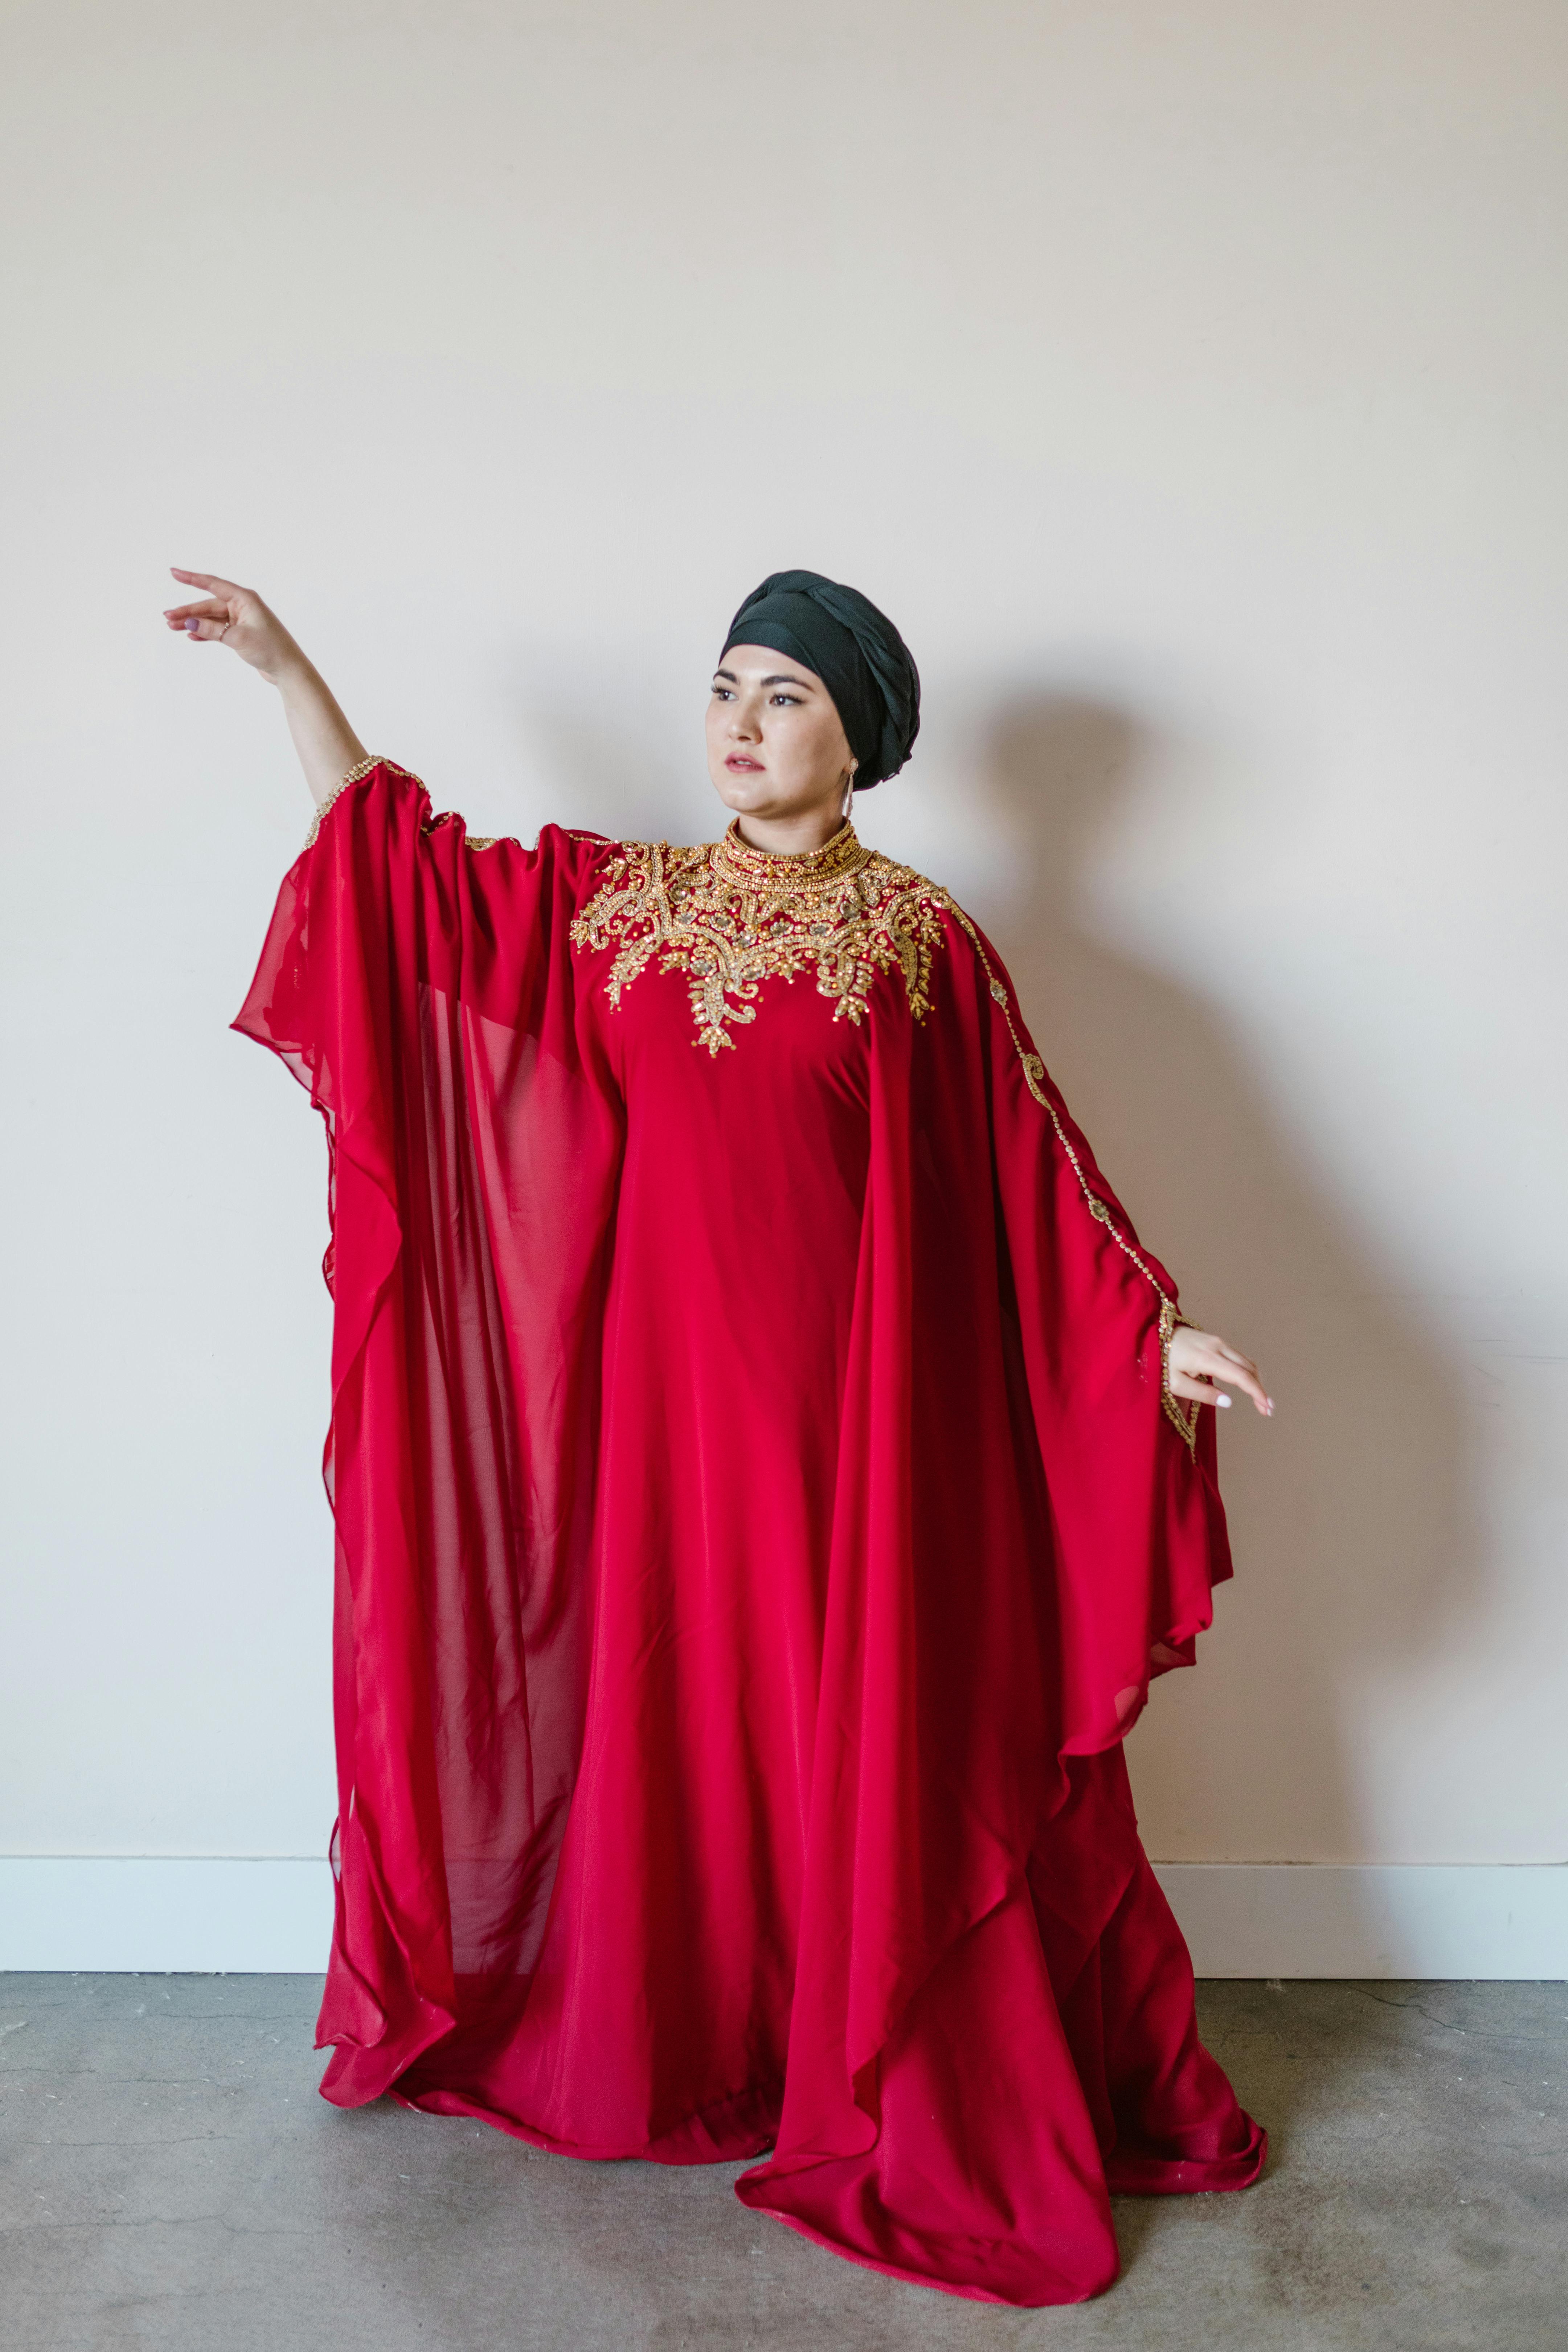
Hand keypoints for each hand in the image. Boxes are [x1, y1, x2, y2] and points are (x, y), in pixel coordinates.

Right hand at [162, 569, 303, 683]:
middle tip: (167, 617)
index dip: (192, 578)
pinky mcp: (240, 634)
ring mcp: (241, 620)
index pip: (213, 584)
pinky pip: (217, 630)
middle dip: (187, 611)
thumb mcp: (238, 638)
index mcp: (245, 599)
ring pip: (210, 618)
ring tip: (172, 627)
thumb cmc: (271, 649)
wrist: (288, 670)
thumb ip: (212, 629)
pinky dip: (204, 633)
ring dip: (193, 623)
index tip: (174, 572)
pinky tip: (190, 636)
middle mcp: (242, 606)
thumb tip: (189, 623)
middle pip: (208, 605)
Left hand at [1167, 1325, 1271, 1416]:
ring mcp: (1218, 1341)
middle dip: (1260, 1389)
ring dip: (1255, 1380)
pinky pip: (1238, 1356)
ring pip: (1246, 1361)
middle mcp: (1217, 1346)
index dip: (1256, 1392)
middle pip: (1249, 1368)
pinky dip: (1247, 1371)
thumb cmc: (1160, 1361)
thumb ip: (1202, 1393)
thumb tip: (1228, 1402)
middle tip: (1266, 1409)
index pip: (1241, 1376)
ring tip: (1260, 1400)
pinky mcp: (1216, 1340)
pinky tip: (1248, 1384)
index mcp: (1207, 1358)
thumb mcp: (1175, 1383)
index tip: (1266, 1408)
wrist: (1152, 1333)